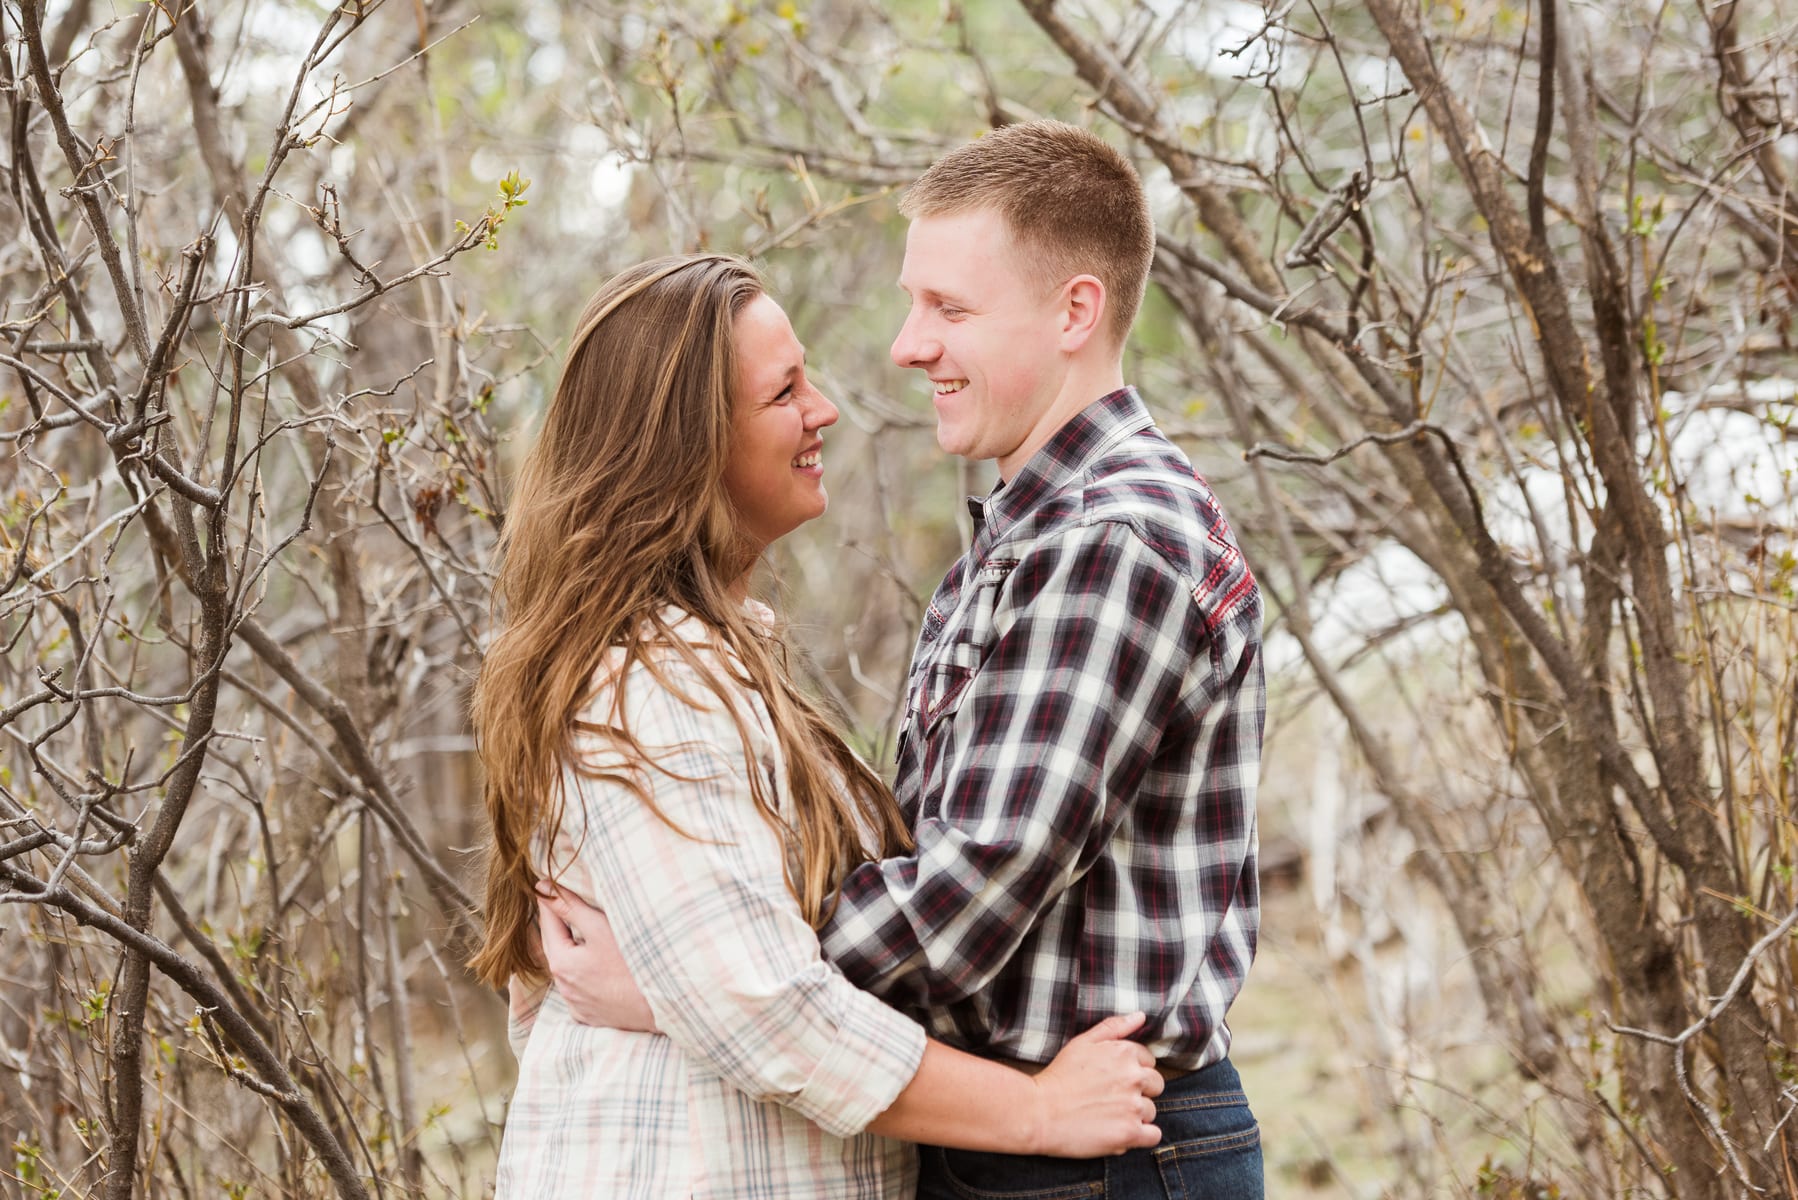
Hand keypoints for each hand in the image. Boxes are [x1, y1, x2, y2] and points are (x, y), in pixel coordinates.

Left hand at [536, 884, 659, 1032]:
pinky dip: (584, 974)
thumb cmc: (633, 964)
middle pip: (556, 947)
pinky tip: (598, 966)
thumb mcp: (600, 928)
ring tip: (585, 933)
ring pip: (569, 970)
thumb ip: (569, 907)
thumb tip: (541, 888)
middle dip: (559, 925)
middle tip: (564, 902)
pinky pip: (581, 989)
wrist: (662, 1005)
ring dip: (572, 951)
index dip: (550, 901)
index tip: (549, 884)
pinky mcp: (592, 1016)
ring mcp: (578, 1005)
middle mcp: (564, 988)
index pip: (547, 923)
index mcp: (561, 963)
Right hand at [1027, 1012, 1163, 1156]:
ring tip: (1109, 1116)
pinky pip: (1153, 1136)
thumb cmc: (1058, 1076)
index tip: (1114, 1080)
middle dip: (1139, 1091)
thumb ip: (1115, 1027)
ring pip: (1151, 1111)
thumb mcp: (1082, 1042)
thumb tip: (1141, 1016)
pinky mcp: (1130, 1133)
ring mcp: (1133, 1107)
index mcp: (1125, 1053)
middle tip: (1113, 1099)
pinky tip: (1121, 1132)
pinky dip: (1141, 1136)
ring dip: (1136, 1115)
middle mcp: (1134, 1077)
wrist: (1038, 1112)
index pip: (1149, 1061)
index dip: (1132, 1071)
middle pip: (1156, 1085)